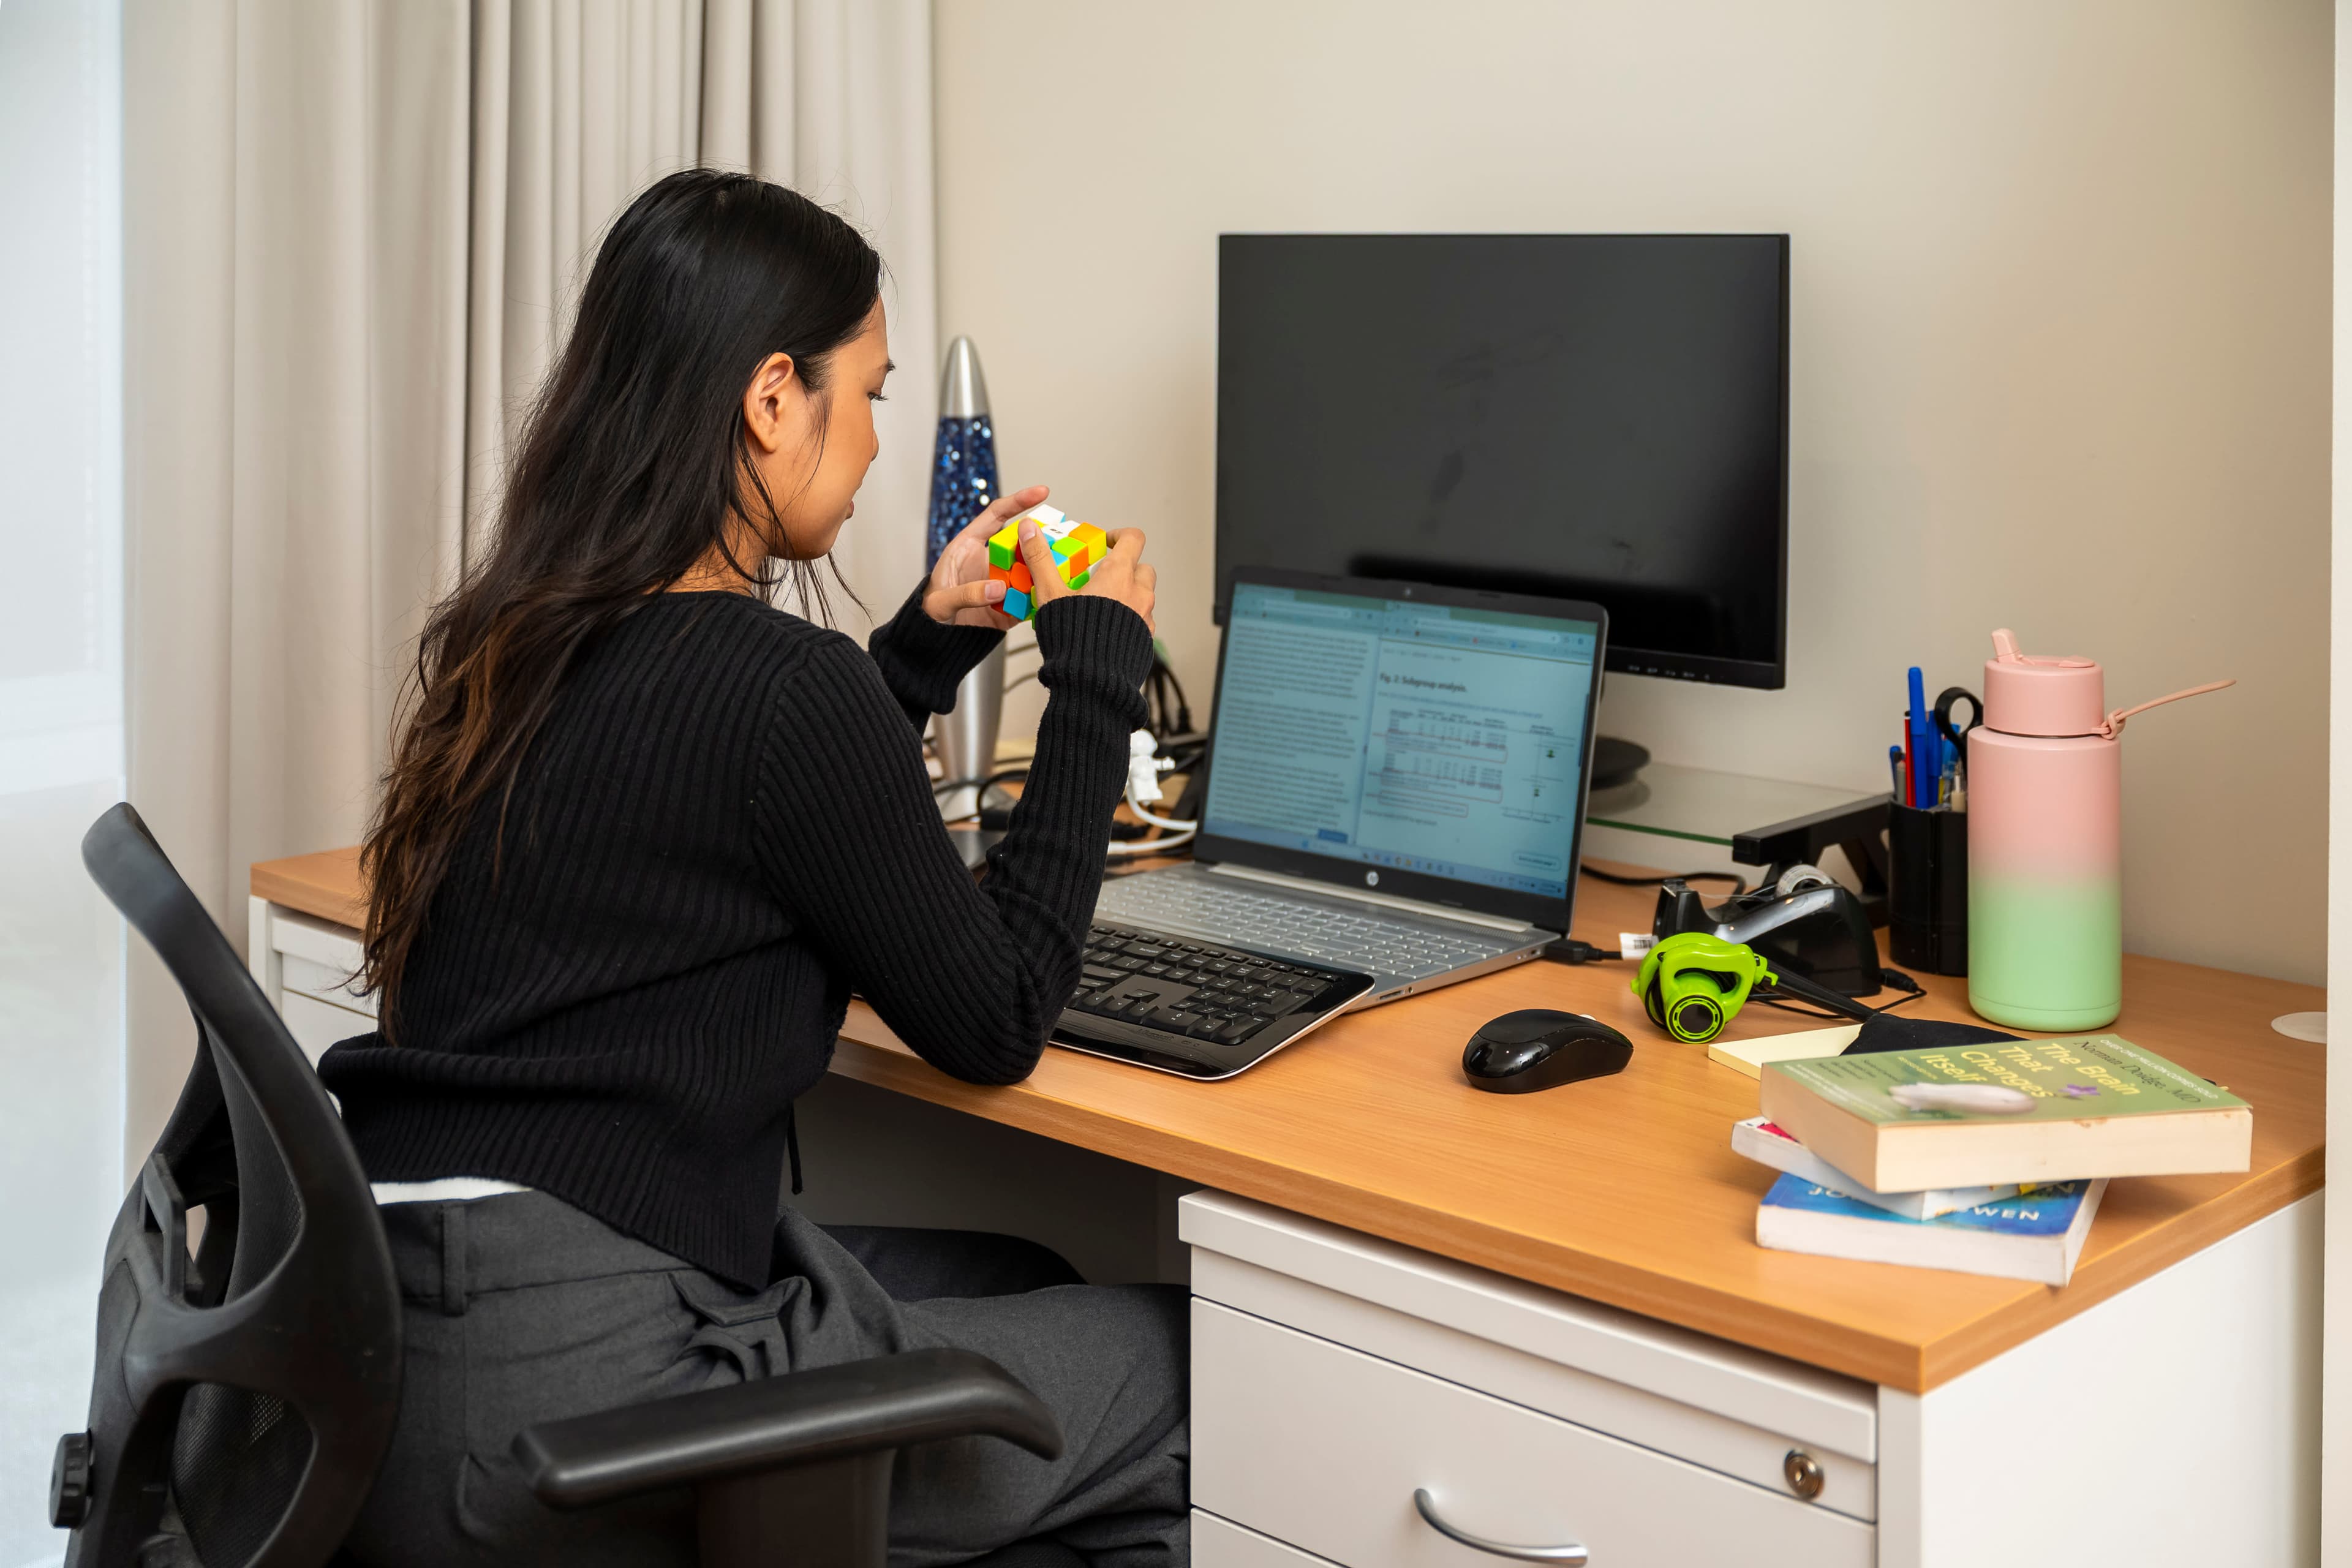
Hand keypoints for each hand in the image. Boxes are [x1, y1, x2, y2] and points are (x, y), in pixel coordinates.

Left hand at [922, 485, 1049, 627]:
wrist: (935, 640)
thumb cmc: (931, 610)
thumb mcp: (941, 601)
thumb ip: (967, 593)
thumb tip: (999, 588)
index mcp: (969, 547)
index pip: (996, 516)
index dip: (1018, 501)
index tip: (1042, 492)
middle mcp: (990, 561)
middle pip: (1021, 543)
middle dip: (1041, 541)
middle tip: (1060, 542)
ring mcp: (1003, 581)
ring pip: (1031, 571)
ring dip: (1044, 572)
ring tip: (1060, 573)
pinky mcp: (1010, 605)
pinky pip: (1030, 600)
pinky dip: (1041, 600)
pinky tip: (1050, 601)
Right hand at [1021, 520, 1154, 631]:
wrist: (1091, 683)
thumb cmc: (1074, 640)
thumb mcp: (1050, 594)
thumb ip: (1040, 559)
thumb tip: (1030, 532)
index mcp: (1118, 575)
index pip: (1133, 539)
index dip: (1120, 536)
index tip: (1106, 542)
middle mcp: (1139, 594)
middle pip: (1142, 568)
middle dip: (1125, 568)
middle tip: (1102, 577)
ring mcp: (1146, 618)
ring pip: (1144, 596)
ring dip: (1128, 595)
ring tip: (1102, 606)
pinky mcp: (1146, 640)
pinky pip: (1143, 622)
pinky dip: (1130, 619)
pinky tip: (1107, 630)